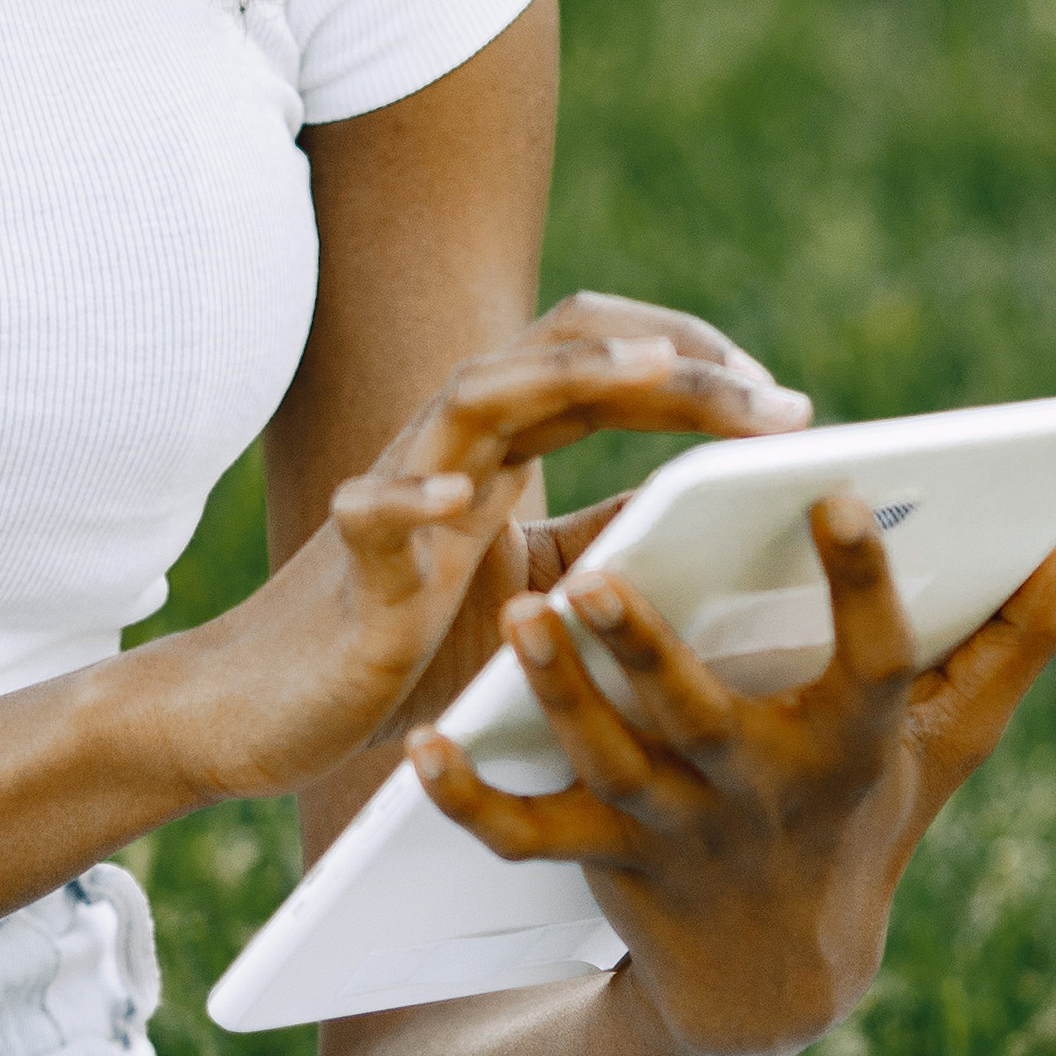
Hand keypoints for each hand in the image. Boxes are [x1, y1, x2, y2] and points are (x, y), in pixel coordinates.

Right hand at [138, 294, 807, 804]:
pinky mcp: (349, 566)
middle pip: (561, 353)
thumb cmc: (406, 643)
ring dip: (566, 376)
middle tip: (776, 396)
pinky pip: (371, 512)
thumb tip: (716, 512)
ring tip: (650, 376)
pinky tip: (458, 502)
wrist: (268, 703)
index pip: (603, 361)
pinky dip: (410, 497)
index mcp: (500, 447)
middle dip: (672, 358)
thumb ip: (608, 538)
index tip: (787, 404)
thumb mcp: (535, 584)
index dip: (696, 361)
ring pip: (472, 393)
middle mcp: (452, 448)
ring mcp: (397, 493)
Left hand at [410, 498, 1055, 1055]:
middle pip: (699, 717)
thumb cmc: (866, 820)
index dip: (863, 581)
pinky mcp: (603, 861)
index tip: (841, 489)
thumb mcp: (949, 746)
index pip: (874, 659)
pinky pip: (526, 840)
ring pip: (606, 763)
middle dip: (649, 650)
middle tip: (598, 573)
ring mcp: (677, 832)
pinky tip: (421, 749)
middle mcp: (761, 791)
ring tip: (518, 616)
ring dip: (559, 697)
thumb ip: (1015, 642)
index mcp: (852, 744)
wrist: (778, 980)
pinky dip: (470, 803)